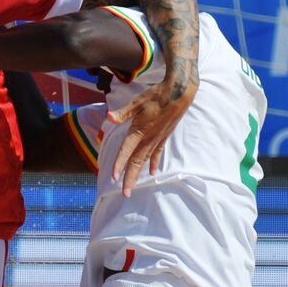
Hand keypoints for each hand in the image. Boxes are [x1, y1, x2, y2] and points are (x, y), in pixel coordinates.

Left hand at [105, 77, 196, 194]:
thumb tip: (108, 117)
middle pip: (136, 162)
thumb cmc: (156, 95)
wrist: (179, 92)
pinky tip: (151, 173)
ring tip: (132, 188)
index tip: (114, 178)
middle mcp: (148, 138)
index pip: (126, 151)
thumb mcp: (137, 102)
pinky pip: (157, 154)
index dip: (120, 164)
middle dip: (130, 178)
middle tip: (125, 194)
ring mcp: (157, 139)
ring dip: (138, 174)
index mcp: (139, 131)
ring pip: (145, 161)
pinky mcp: (163, 137)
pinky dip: (153, 163)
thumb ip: (123, 113)